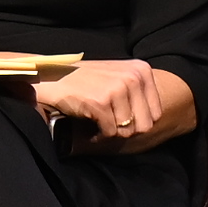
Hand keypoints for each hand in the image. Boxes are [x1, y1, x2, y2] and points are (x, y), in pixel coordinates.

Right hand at [36, 57, 192, 149]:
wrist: (52, 77)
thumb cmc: (85, 80)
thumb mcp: (119, 76)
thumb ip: (138, 92)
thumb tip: (152, 120)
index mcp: (142, 70)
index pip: (156, 113)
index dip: (139, 122)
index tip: (122, 120)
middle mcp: (133, 77)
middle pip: (144, 125)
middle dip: (126, 130)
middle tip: (110, 126)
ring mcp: (118, 89)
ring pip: (127, 130)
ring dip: (111, 133)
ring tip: (98, 125)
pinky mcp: (101, 102)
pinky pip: (110, 132)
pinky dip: (99, 135)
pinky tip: (90, 128)